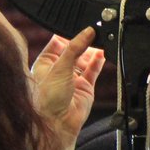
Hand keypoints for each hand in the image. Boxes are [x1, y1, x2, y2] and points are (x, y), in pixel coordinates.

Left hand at [30, 26, 103, 147]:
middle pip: (74, 49)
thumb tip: (87, 32)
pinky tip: (104, 52)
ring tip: (101, 41)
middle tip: (93, 32)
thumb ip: (75, 48)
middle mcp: (59, 69)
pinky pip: (94, 70)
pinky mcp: (85, 86)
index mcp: (45, 62)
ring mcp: (72, 78)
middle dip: (83, 42)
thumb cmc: (46, 99)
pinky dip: (99, 61)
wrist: (56, 123)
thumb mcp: (59, 67)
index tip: (81, 26)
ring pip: (85, 59)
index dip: (69, 34)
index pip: (58, 42)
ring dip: (93, 51)